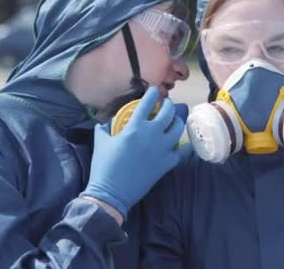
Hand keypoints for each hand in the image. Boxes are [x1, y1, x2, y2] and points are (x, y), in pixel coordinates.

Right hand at [80, 87, 191, 218]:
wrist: (112, 192)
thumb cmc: (104, 166)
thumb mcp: (100, 141)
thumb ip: (104, 127)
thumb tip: (106, 122)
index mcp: (134, 127)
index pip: (147, 103)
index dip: (153, 94)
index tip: (154, 91)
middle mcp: (151, 134)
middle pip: (168, 112)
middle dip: (168, 105)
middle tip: (165, 105)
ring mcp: (162, 149)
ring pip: (178, 128)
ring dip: (176, 122)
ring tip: (173, 121)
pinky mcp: (167, 163)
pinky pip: (182, 151)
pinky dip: (183, 147)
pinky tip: (182, 144)